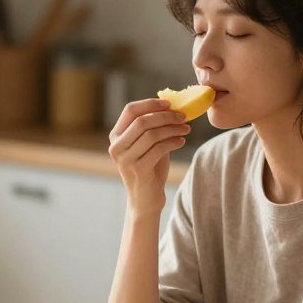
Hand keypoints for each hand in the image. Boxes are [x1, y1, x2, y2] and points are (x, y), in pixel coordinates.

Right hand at [108, 98, 190, 215]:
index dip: (150, 103)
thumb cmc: (149, 169)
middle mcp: (116, 147)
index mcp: (116, 137)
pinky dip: (174, 142)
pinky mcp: (138, 170)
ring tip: (186, 129)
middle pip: (141, 121)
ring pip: (151, 134)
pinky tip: (182, 141)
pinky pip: (159, 149)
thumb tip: (171, 106)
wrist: (145, 200)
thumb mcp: (147, 145)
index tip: (170, 103)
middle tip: (183, 116)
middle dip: (165, 116)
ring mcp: (125, 159)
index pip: (130, 110)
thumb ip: (152, 127)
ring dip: (173, 129)